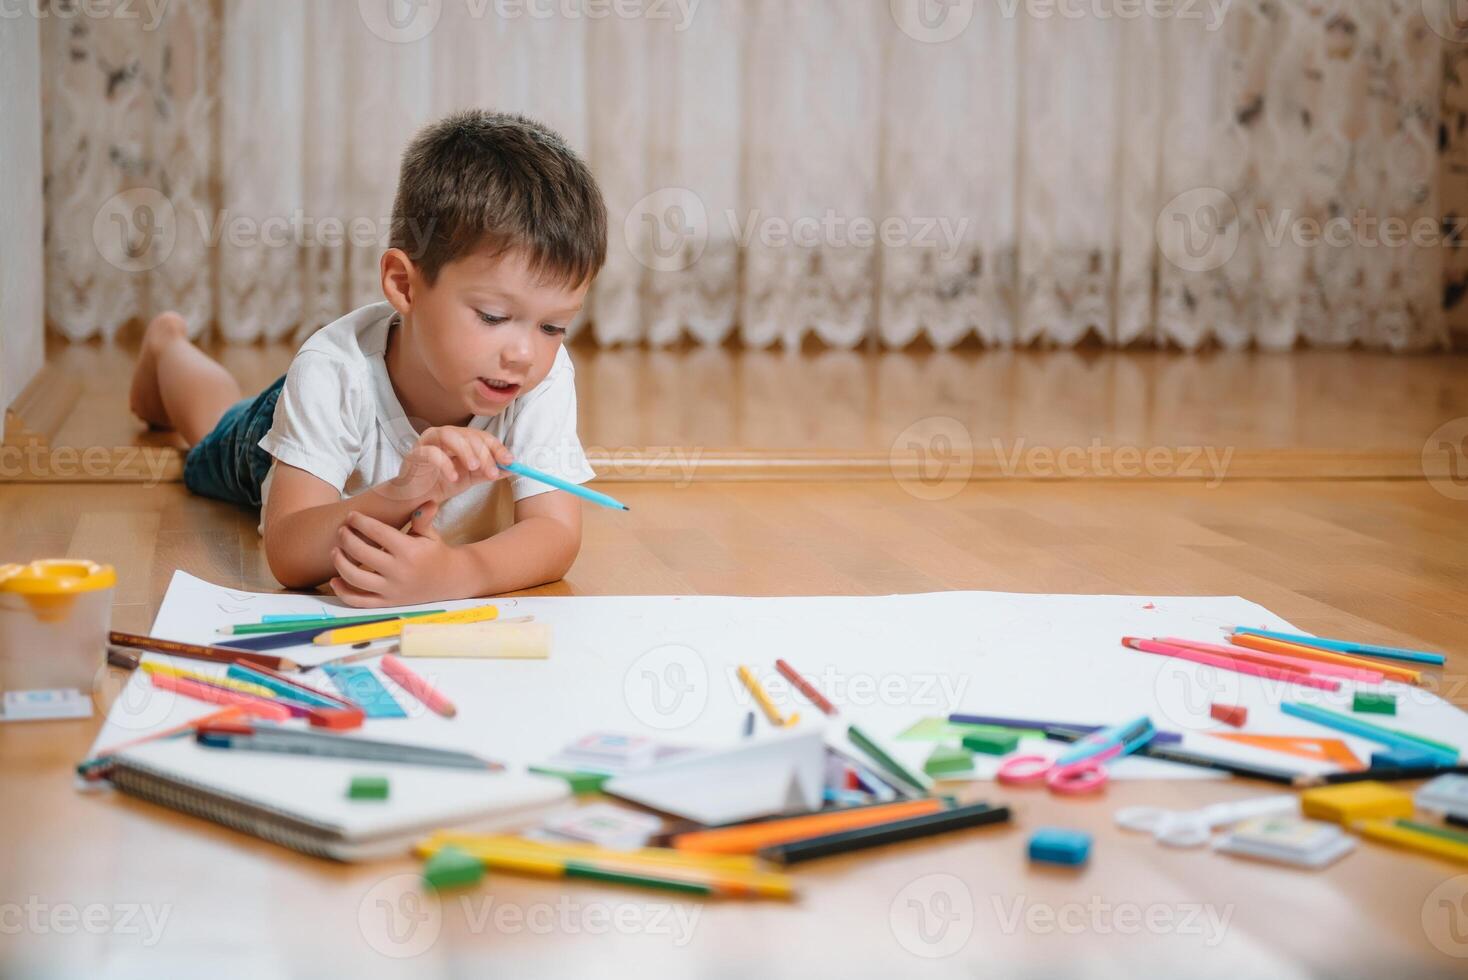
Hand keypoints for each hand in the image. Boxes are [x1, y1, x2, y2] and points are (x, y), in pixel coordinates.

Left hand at [327, 504, 466, 606]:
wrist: (450, 581)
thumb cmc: (436, 553)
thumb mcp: (431, 534)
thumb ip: (424, 519)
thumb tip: (427, 502)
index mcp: (409, 551)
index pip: (377, 532)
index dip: (360, 521)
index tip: (352, 516)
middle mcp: (399, 571)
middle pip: (361, 552)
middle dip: (346, 538)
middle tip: (342, 530)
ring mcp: (392, 590)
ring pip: (354, 578)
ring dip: (340, 562)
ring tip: (335, 551)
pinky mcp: (388, 603)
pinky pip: (359, 602)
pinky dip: (343, 592)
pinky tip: (335, 579)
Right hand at [387, 426, 512, 504]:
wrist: (417, 499)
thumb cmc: (442, 483)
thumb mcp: (471, 478)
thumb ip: (489, 472)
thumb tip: (513, 468)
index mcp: (460, 438)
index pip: (482, 436)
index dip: (497, 447)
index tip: (510, 461)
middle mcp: (445, 435)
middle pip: (468, 435)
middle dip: (484, 453)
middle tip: (492, 473)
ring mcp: (428, 442)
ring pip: (449, 436)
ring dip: (465, 451)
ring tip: (474, 468)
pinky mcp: (414, 454)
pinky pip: (430, 453)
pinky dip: (444, 463)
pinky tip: (453, 477)